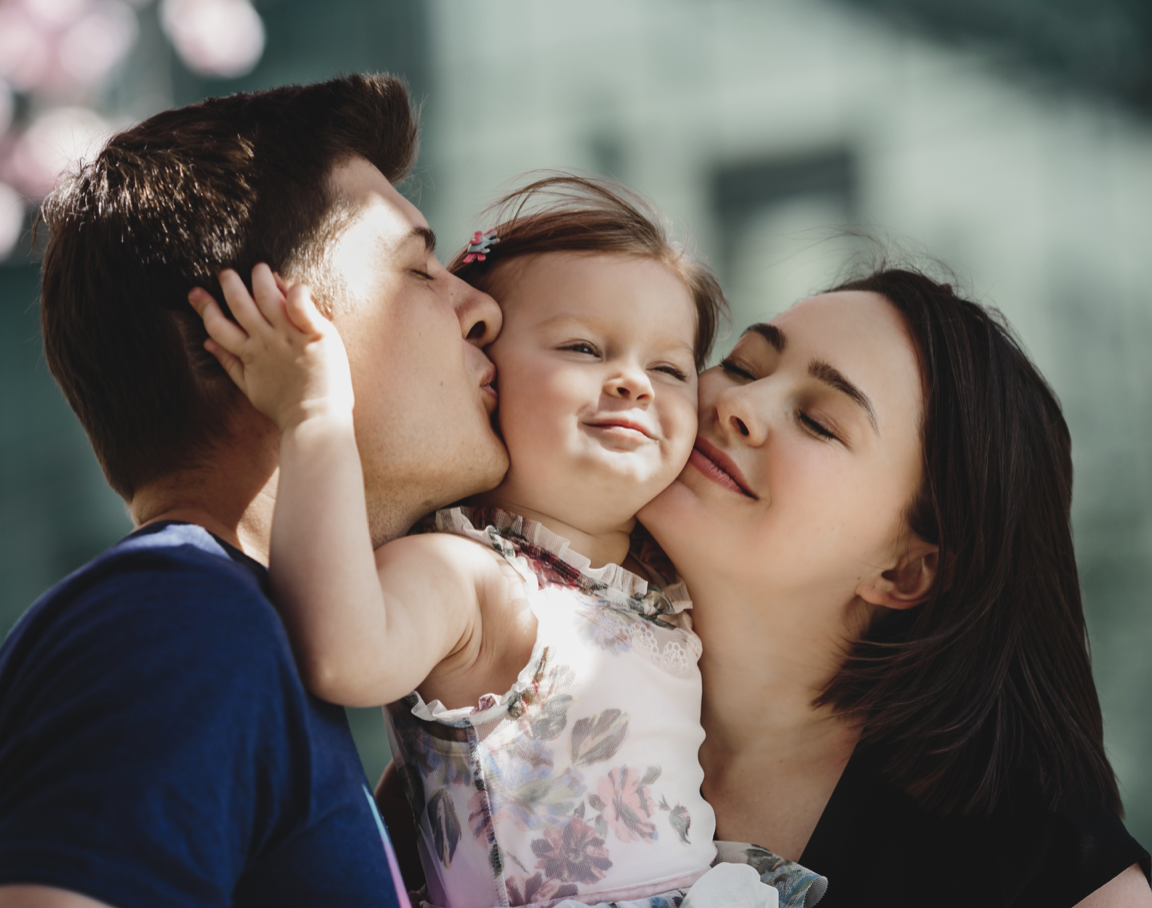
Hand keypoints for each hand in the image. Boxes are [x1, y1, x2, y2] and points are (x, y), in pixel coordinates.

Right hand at [188, 264, 353, 431]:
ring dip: (259, 278)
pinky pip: (302, 304)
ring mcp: (289, 335)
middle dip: (228, 283)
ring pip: (266, 296)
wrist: (315, 419)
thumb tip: (207, 342)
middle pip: (239, 303)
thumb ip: (229, 362)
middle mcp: (265, 340)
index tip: (195, 292)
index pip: (217, 324)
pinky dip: (296, 290)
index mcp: (248, 353)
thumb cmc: (285, 407)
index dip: (204, 306)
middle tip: (225, 272)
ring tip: (259, 269)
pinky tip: (291, 284)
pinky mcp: (315, 334)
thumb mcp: (250, 387)